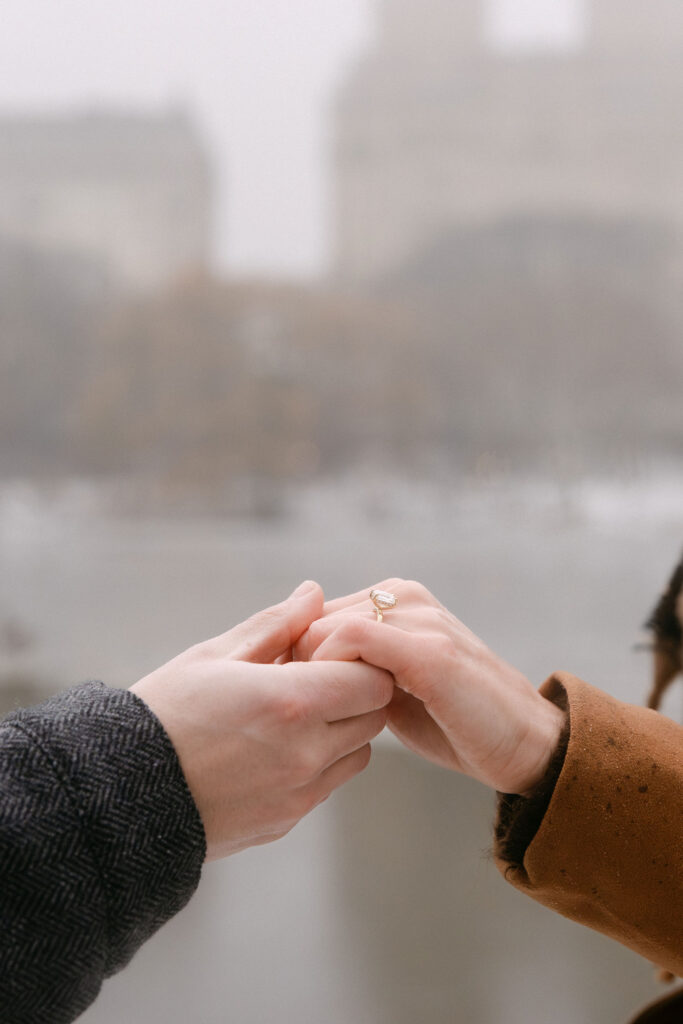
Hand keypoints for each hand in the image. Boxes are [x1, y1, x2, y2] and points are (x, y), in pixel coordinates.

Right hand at [130, 581, 392, 859]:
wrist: (119, 792)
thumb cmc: (164, 711)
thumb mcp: (215, 655)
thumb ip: (276, 624)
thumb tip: (315, 593)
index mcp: (291, 703)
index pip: (373, 680)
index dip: (359, 661)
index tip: (328, 653)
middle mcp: (305, 752)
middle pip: (374, 716)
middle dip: (354, 693)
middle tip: (312, 679)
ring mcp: (298, 793)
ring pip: (358, 753)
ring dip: (341, 730)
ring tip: (291, 716)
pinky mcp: (286, 820)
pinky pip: (326, 785)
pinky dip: (317, 763)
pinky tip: (272, 749)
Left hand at [296, 579, 564, 796]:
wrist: (522, 743)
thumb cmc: (452, 720)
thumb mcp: (391, 685)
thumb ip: (354, 664)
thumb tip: (296, 665)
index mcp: (397, 598)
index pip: (314, 615)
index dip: (296, 660)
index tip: (298, 704)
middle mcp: (406, 596)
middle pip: (312, 620)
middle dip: (301, 669)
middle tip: (313, 717)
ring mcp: (420, 618)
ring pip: (325, 627)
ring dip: (315, 677)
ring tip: (331, 720)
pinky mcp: (429, 650)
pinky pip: (353, 639)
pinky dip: (334, 674)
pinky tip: (347, 713)